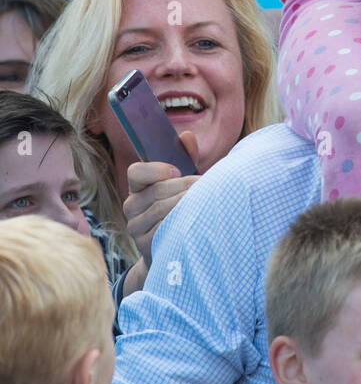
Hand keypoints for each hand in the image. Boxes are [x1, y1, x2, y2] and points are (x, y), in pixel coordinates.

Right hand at [123, 131, 200, 271]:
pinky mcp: (144, 244)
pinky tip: (195, 218)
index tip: (177, 171)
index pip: (136, 172)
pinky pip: (164, 229)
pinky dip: (181, 221)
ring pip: (161, 209)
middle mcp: (131, 206)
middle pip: (156, 190)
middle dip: (184, 186)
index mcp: (137, 187)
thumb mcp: (181, 182)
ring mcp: (136, 226)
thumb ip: (185, 158)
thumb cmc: (179, 207)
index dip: (156, 169)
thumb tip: (187, 136)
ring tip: (206, 199)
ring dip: (186, 202)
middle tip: (205, 184)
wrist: (173, 247)